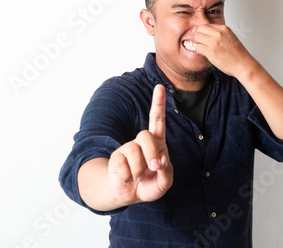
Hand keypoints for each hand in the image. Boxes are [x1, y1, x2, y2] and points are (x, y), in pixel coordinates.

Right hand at [107, 84, 172, 204]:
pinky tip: (128, 179)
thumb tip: (160, 162)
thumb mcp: (164, 182)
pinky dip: (128, 177)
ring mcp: (127, 148)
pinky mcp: (116, 158)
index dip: (158, 103)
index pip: (157, 120)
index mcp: (157, 143)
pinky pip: (122, 164)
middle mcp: (141, 142)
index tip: (159, 87)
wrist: (131, 194)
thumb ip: (166, 173)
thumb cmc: (150, 184)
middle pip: (145, 135)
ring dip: (139, 170)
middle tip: (154, 167)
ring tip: (139, 178)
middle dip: (151, 153)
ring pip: (133, 151)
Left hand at [193, 24, 255, 77]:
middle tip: (202, 43)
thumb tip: (207, 34)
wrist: (244, 65)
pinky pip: (197, 47)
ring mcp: (214, 42)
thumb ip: (220, 34)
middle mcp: (219, 33)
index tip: (203, 37)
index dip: (203, 32)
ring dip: (198, 43)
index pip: (206, 25)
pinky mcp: (210, 51)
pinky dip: (199, 51)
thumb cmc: (238, 55)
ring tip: (204, 49)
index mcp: (224, 28)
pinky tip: (205, 54)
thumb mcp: (230, 38)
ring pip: (196, 37)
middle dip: (198, 36)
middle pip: (199, 29)